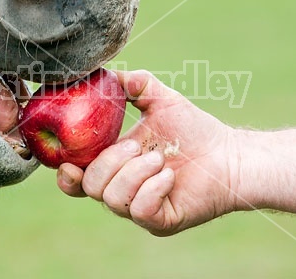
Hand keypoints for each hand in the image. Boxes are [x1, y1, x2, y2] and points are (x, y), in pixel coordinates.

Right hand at [57, 70, 237, 235]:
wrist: (229, 154)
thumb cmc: (195, 129)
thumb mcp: (162, 100)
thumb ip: (136, 84)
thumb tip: (110, 72)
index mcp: (115, 165)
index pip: (78, 179)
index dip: (66, 176)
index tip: (69, 163)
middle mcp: (122, 189)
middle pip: (90, 187)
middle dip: (111, 163)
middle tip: (138, 147)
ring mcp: (139, 208)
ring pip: (113, 199)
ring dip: (135, 173)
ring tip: (160, 159)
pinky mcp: (160, 222)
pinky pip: (140, 210)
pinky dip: (153, 188)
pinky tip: (170, 177)